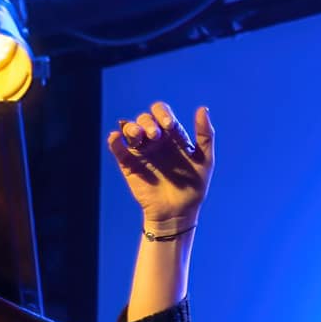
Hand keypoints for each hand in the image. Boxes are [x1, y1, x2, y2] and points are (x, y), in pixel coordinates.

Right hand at [107, 100, 213, 229]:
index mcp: (172, 135)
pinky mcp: (129, 165)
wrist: (178, 213)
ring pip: (130, 129)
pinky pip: (118, 149)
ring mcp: (141, 152)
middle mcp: (155, 140)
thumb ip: (205, 135)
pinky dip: (114, 141)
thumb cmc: (194, 187)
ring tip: (138, 136)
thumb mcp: (205, 160)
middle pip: (145, 119)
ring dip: (132, 128)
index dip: (163, 113)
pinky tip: (116, 138)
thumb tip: (203, 108)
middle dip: (148, 122)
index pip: (162, 113)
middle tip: (155, 135)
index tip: (169, 125)